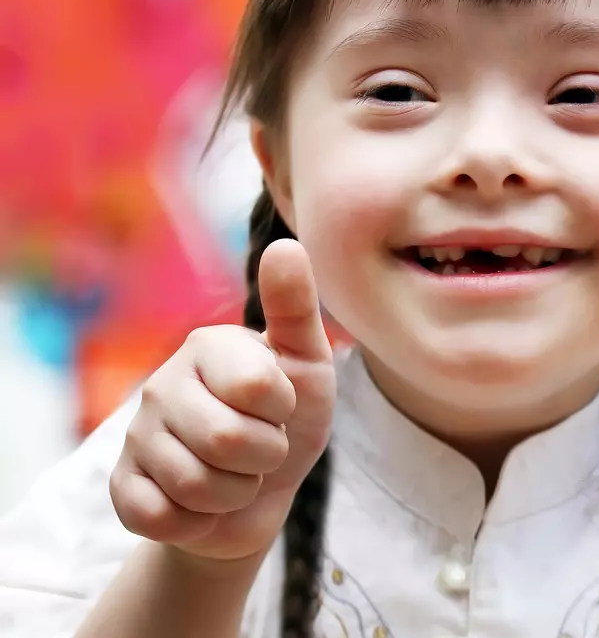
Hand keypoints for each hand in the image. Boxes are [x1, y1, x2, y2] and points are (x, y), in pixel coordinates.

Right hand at [110, 239, 334, 562]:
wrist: (264, 490)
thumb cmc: (289, 416)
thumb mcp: (307, 360)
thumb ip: (296, 305)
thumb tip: (284, 243)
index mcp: (207, 346)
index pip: (257, 389)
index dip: (281, 411)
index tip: (280, 405)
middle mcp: (163, 384)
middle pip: (227, 442)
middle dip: (265, 457)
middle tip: (262, 447)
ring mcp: (137, 436)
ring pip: (197, 487)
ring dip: (236, 492)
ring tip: (237, 473)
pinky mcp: (123, 488)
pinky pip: (161, 518)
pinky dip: (198, 522)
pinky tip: (202, 503)